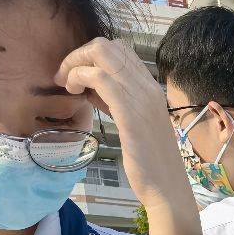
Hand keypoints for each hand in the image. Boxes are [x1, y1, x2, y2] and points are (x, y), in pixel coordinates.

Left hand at [56, 39, 200, 234]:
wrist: (167, 189)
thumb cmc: (150, 163)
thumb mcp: (132, 125)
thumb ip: (116, 103)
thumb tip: (91, 88)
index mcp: (151, 89)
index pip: (120, 51)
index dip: (92, 57)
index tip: (78, 78)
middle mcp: (148, 87)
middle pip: (108, 46)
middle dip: (79, 55)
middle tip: (66, 78)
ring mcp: (141, 98)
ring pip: (102, 54)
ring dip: (75, 64)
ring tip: (66, 84)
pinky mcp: (130, 112)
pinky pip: (99, 77)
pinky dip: (79, 77)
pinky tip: (73, 93)